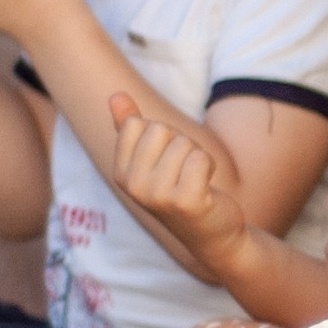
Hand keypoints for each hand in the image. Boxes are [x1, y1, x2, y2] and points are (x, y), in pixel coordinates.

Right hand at [109, 92, 248, 265]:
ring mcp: (157, 196)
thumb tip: (116, 94)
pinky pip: (200, 158)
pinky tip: (206, 187)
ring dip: (198, 156)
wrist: (211, 233)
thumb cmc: (181, 189)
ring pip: (184, 143)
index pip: (136, 124)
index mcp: (120, 173)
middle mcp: (133, 186)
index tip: (167, 159)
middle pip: (161, 129)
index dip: (161, 134)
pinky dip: (209, 166)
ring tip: (196, 179)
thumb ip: (131, 127)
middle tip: (185, 171)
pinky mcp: (186, 202)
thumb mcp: (153, 159)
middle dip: (181, 143)